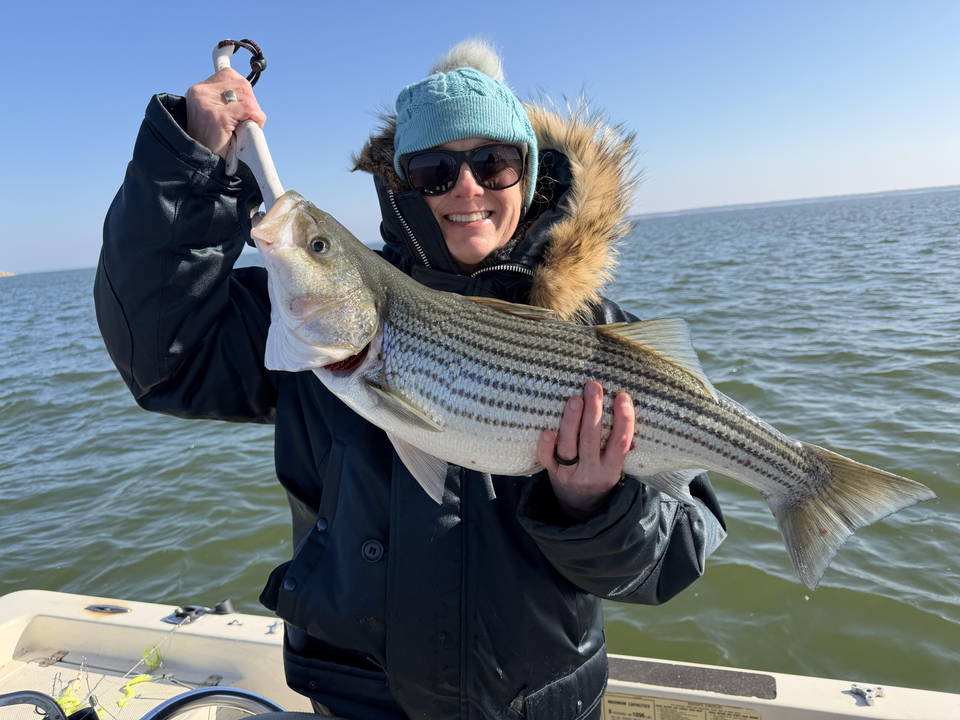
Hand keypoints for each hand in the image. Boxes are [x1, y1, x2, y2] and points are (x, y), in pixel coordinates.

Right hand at [185, 67, 266, 158]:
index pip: (228, 75)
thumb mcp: (212, 116)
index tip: (244, 108)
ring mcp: (208, 104)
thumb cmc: (209, 144)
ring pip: (247, 94)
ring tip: (245, 127)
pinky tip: (250, 130)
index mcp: (197, 91)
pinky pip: (249, 109)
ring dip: (254, 112)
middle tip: (247, 120)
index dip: (242, 91)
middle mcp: (200, 93)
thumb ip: (224, 102)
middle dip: (251, 102)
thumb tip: (248, 94)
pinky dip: (256, 119)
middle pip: (241, 83)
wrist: (199, 166)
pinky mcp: (218, 117)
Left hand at [537, 381, 634, 521]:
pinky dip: (546, 446)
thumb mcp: (614, 464)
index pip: (621, 443)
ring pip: (569, 447)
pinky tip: (547, 430)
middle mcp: (591, 471)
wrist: (580, 505)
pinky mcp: (552, 473)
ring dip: (571, 421)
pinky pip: (547, 460)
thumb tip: (623, 403)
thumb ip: (618, 441)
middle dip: (593, 412)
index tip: (622, 397)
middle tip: (593, 387)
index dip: (624, 420)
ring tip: (574, 399)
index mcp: (611, 468)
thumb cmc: (600, 474)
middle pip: (591, 440)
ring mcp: (570, 473)